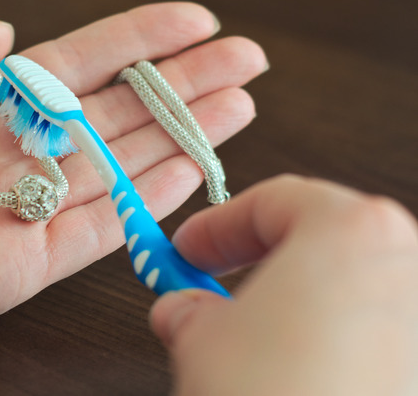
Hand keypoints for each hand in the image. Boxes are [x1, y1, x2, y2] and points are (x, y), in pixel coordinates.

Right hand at [150, 175, 417, 395]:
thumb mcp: (200, 339)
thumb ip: (190, 309)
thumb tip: (184, 310)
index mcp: (353, 231)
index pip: (275, 200)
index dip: (216, 226)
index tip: (185, 249)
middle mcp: (408, 270)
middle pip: (321, 242)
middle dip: (257, 265)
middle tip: (210, 288)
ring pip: (350, 294)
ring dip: (295, 308)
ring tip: (248, 344)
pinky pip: (374, 343)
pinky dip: (330, 348)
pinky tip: (292, 380)